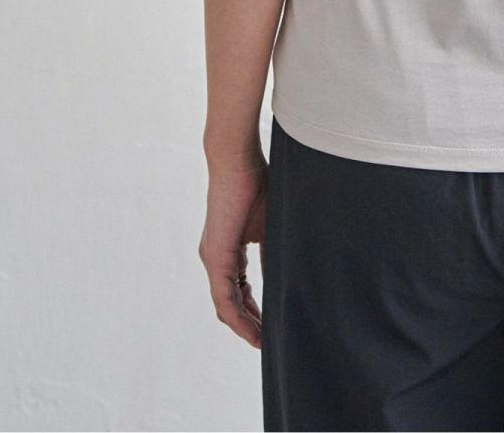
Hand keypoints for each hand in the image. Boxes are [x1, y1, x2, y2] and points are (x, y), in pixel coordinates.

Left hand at [199, 156, 267, 348]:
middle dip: (249, 323)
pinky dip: (238, 316)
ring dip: (243, 325)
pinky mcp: (215, 257)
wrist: (237, 161)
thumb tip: (290, 273)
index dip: (254, 308)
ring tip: (261, 341)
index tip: (270, 325)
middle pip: (230, 302)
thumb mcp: (271, 224)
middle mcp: (215, 257)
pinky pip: (224, 297)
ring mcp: (213, 258)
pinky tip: (252, 328)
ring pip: (225, 304)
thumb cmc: (258, 183)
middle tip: (266, 341)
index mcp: (228, 248)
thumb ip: (274, 250)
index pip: (239, 288)